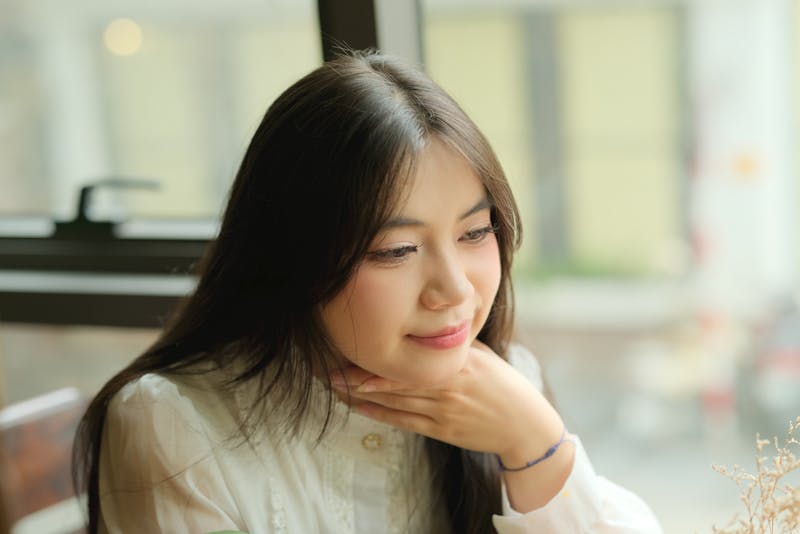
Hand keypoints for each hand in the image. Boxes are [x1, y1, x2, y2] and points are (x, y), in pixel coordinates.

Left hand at [330, 341, 563, 462]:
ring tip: (334, 385)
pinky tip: (356, 405)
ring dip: (361, 394)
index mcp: (458, 362)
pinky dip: (378, 413)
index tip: (353, 345)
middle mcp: (447, 386)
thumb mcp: (482, 355)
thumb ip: (454, 343)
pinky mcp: (440, 431)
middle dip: (359, 374)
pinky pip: (403, 421)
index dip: (380, 354)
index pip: (411, 356)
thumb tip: (426, 324)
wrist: (524, 426)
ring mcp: (442, 411)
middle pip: (396, 379)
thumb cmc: (503, 385)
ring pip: (394, 401)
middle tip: (329, 367)